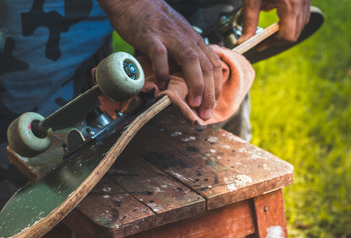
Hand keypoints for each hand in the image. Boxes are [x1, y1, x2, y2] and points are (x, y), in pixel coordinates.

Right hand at [97, 0, 221, 119]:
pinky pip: (160, 55)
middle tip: (206, 113)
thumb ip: (186, 54)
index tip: (212, 105)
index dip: (216, 86)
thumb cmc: (155, 23)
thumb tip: (193, 76)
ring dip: (196, 84)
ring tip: (194, 103)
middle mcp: (186, 38)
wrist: (134, 2)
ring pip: (191, 60)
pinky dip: (163, 72)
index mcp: (194, 40)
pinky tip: (162, 86)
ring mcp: (169, 37)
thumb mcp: (178, 37)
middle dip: (210, 92)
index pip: (213, 64)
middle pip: (206, 66)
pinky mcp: (151, 37)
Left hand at [237, 0, 310, 43]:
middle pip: (295, 32)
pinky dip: (288, 15)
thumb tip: (243, 41)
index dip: (273, 43)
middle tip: (261, 37)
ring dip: (283, 26)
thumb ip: (249, 21)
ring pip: (300, 22)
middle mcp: (303, 2)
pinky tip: (274, 5)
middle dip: (277, 37)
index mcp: (291, 4)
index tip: (260, 44)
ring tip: (267, 16)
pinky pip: (301, 11)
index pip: (288, 36)